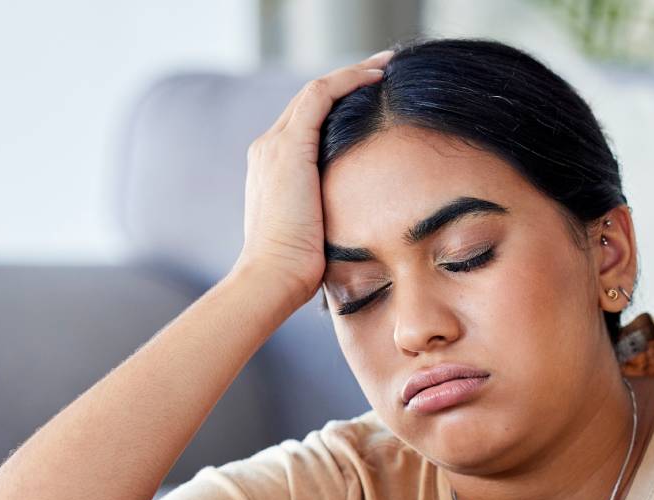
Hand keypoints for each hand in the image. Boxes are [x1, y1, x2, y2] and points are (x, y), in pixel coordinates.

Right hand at [232, 50, 391, 307]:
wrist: (271, 279)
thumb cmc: (296, 273)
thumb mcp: (316, 236)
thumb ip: (330, 218)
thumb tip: (364, 226)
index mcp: (271, 171)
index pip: (305, 125)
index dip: (338, 108)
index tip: (371, 103)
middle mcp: (268, 150)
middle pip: (309, 102)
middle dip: (347, 82)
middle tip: (384, 70)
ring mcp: (275, 146)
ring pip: (316, 92)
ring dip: (353, 73)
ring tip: (385, 65)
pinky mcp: (290, 146)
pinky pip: (321, 95)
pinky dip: (349, 80)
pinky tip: (378, 75)